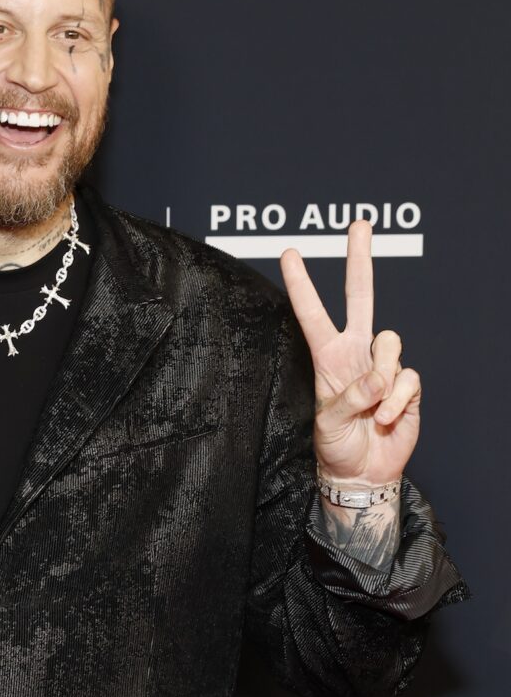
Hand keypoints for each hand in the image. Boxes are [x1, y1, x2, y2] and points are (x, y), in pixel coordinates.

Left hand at [280, 220, 420, 484]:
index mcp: (328, 357)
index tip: (289, 254)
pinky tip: (386, 418)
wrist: (362, 472)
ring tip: (370, 410)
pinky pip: (407, 378)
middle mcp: (356, 353)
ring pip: (389, 342)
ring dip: (379, 378)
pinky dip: (396, 401)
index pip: (313, 315)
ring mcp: (383, 366)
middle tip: (359, 224)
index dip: (302, 286)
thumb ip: (349, 395)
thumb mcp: (327, 422)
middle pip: (361, 297)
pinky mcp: (407, 384)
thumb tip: (380, 376)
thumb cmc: (336, 445)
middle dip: (359, 259)